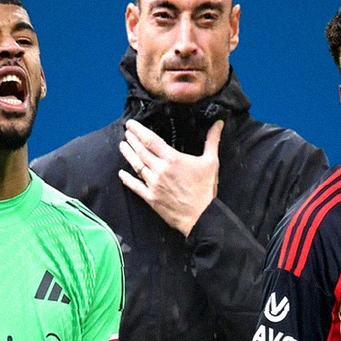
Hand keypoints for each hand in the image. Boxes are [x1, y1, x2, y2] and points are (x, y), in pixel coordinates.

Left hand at [117, 118, 221, 236]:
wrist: (202, 216)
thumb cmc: (206, 190)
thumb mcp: (211, 162)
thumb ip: (212, 141)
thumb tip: (218, 123)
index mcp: (172, 159)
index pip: (151, 140)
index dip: (138, 131)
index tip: (130, 124)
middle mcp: (160, 170)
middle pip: (141, 151)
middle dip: (132, 140)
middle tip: (126, 133)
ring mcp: (153, 184)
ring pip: (136, 166)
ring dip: (128, 155)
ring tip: (123, 146)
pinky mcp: (151, 198)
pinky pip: (135, 186)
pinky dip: (127, 179)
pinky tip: (122, 173)